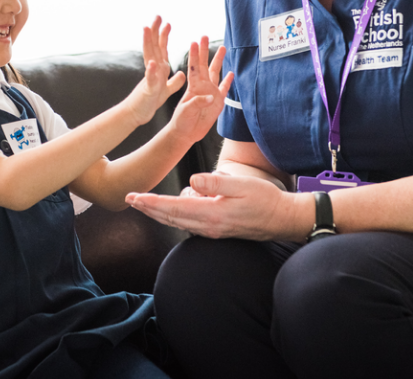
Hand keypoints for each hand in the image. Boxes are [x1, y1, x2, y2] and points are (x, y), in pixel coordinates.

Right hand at [123, 16, 185, 125]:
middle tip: (157, 16)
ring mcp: (150, 78)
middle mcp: (153, 70)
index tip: (167, 22)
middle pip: (153, 47)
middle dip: (155, 31)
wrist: (137, 113)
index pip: (161, 48)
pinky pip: (151, 79)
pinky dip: (151, 71)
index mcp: (159, 69)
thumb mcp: (166, 90)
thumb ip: (174, 82)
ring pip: (149, 57)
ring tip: (146, 28)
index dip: (163, 36)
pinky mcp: (149, 89)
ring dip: (147, 43)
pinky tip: (152, 63)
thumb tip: (181, 74)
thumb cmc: (149, 101)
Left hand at [126, 171, 310, 240]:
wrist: (283, 219)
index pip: (174, 208)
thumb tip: (191, 181)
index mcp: (211, 214)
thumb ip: (215, 183)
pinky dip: (175, 215)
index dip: (151, 202)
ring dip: (160, 212)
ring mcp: (212, 230)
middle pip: (170, 217)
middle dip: (148, 208)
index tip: (134, 197)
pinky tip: (174, 206)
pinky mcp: (217, 230)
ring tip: (145, 201)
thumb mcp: (242, 184)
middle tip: (129, 199)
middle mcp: (208, 226)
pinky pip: (189, 223)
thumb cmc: (265, 200)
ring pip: (178, 221)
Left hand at [169, 37, 233, 143]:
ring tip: (223, 48)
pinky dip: (228, 81)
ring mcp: (211, 92)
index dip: (194, 55)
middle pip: (204, 65)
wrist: (185, 133)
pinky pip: (224, 88)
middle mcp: (202, 86)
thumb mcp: (186, 111)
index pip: (194, 68)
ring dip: (218, 60)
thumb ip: (198, 102)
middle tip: (205, 36)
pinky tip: (231, 73)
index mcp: (193, 87)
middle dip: (205, 50)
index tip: (194, 42)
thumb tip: (211, 97)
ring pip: (216, 72)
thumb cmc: (181, 121)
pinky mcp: (218, 102)